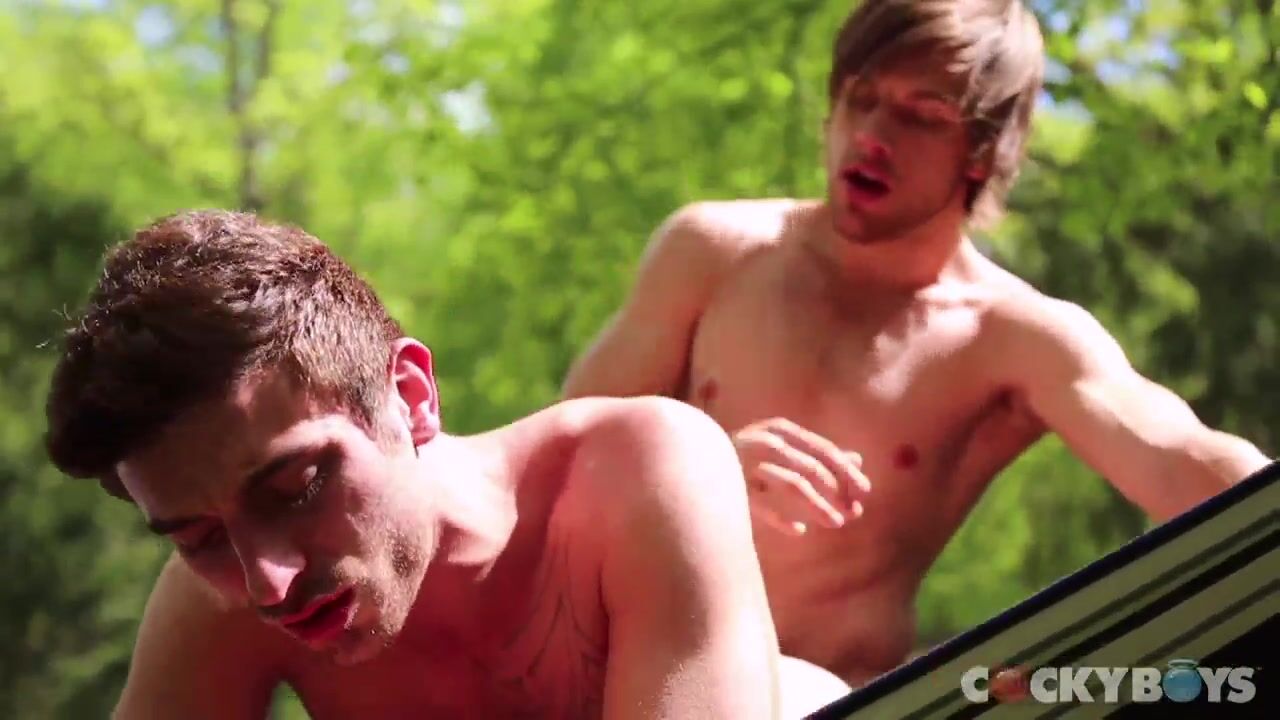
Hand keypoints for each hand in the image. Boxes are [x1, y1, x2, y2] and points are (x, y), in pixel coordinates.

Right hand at [732, 418, 870, 535]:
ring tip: (836, 523)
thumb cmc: (748, 454)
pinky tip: (799, 530)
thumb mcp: (785, 448)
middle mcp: (764, 442)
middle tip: (854, 513)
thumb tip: (858, 460)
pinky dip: (781, 519)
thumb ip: (819, 454)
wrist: (692, 459)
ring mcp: (745, 463)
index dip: (845, 471)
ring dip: (817, 505)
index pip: (823, 449)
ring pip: (791, 484)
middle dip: (836, 492)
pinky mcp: (730, 487)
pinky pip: (762, 507)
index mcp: (780, 430)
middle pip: (811, 467)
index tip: (865, 492)